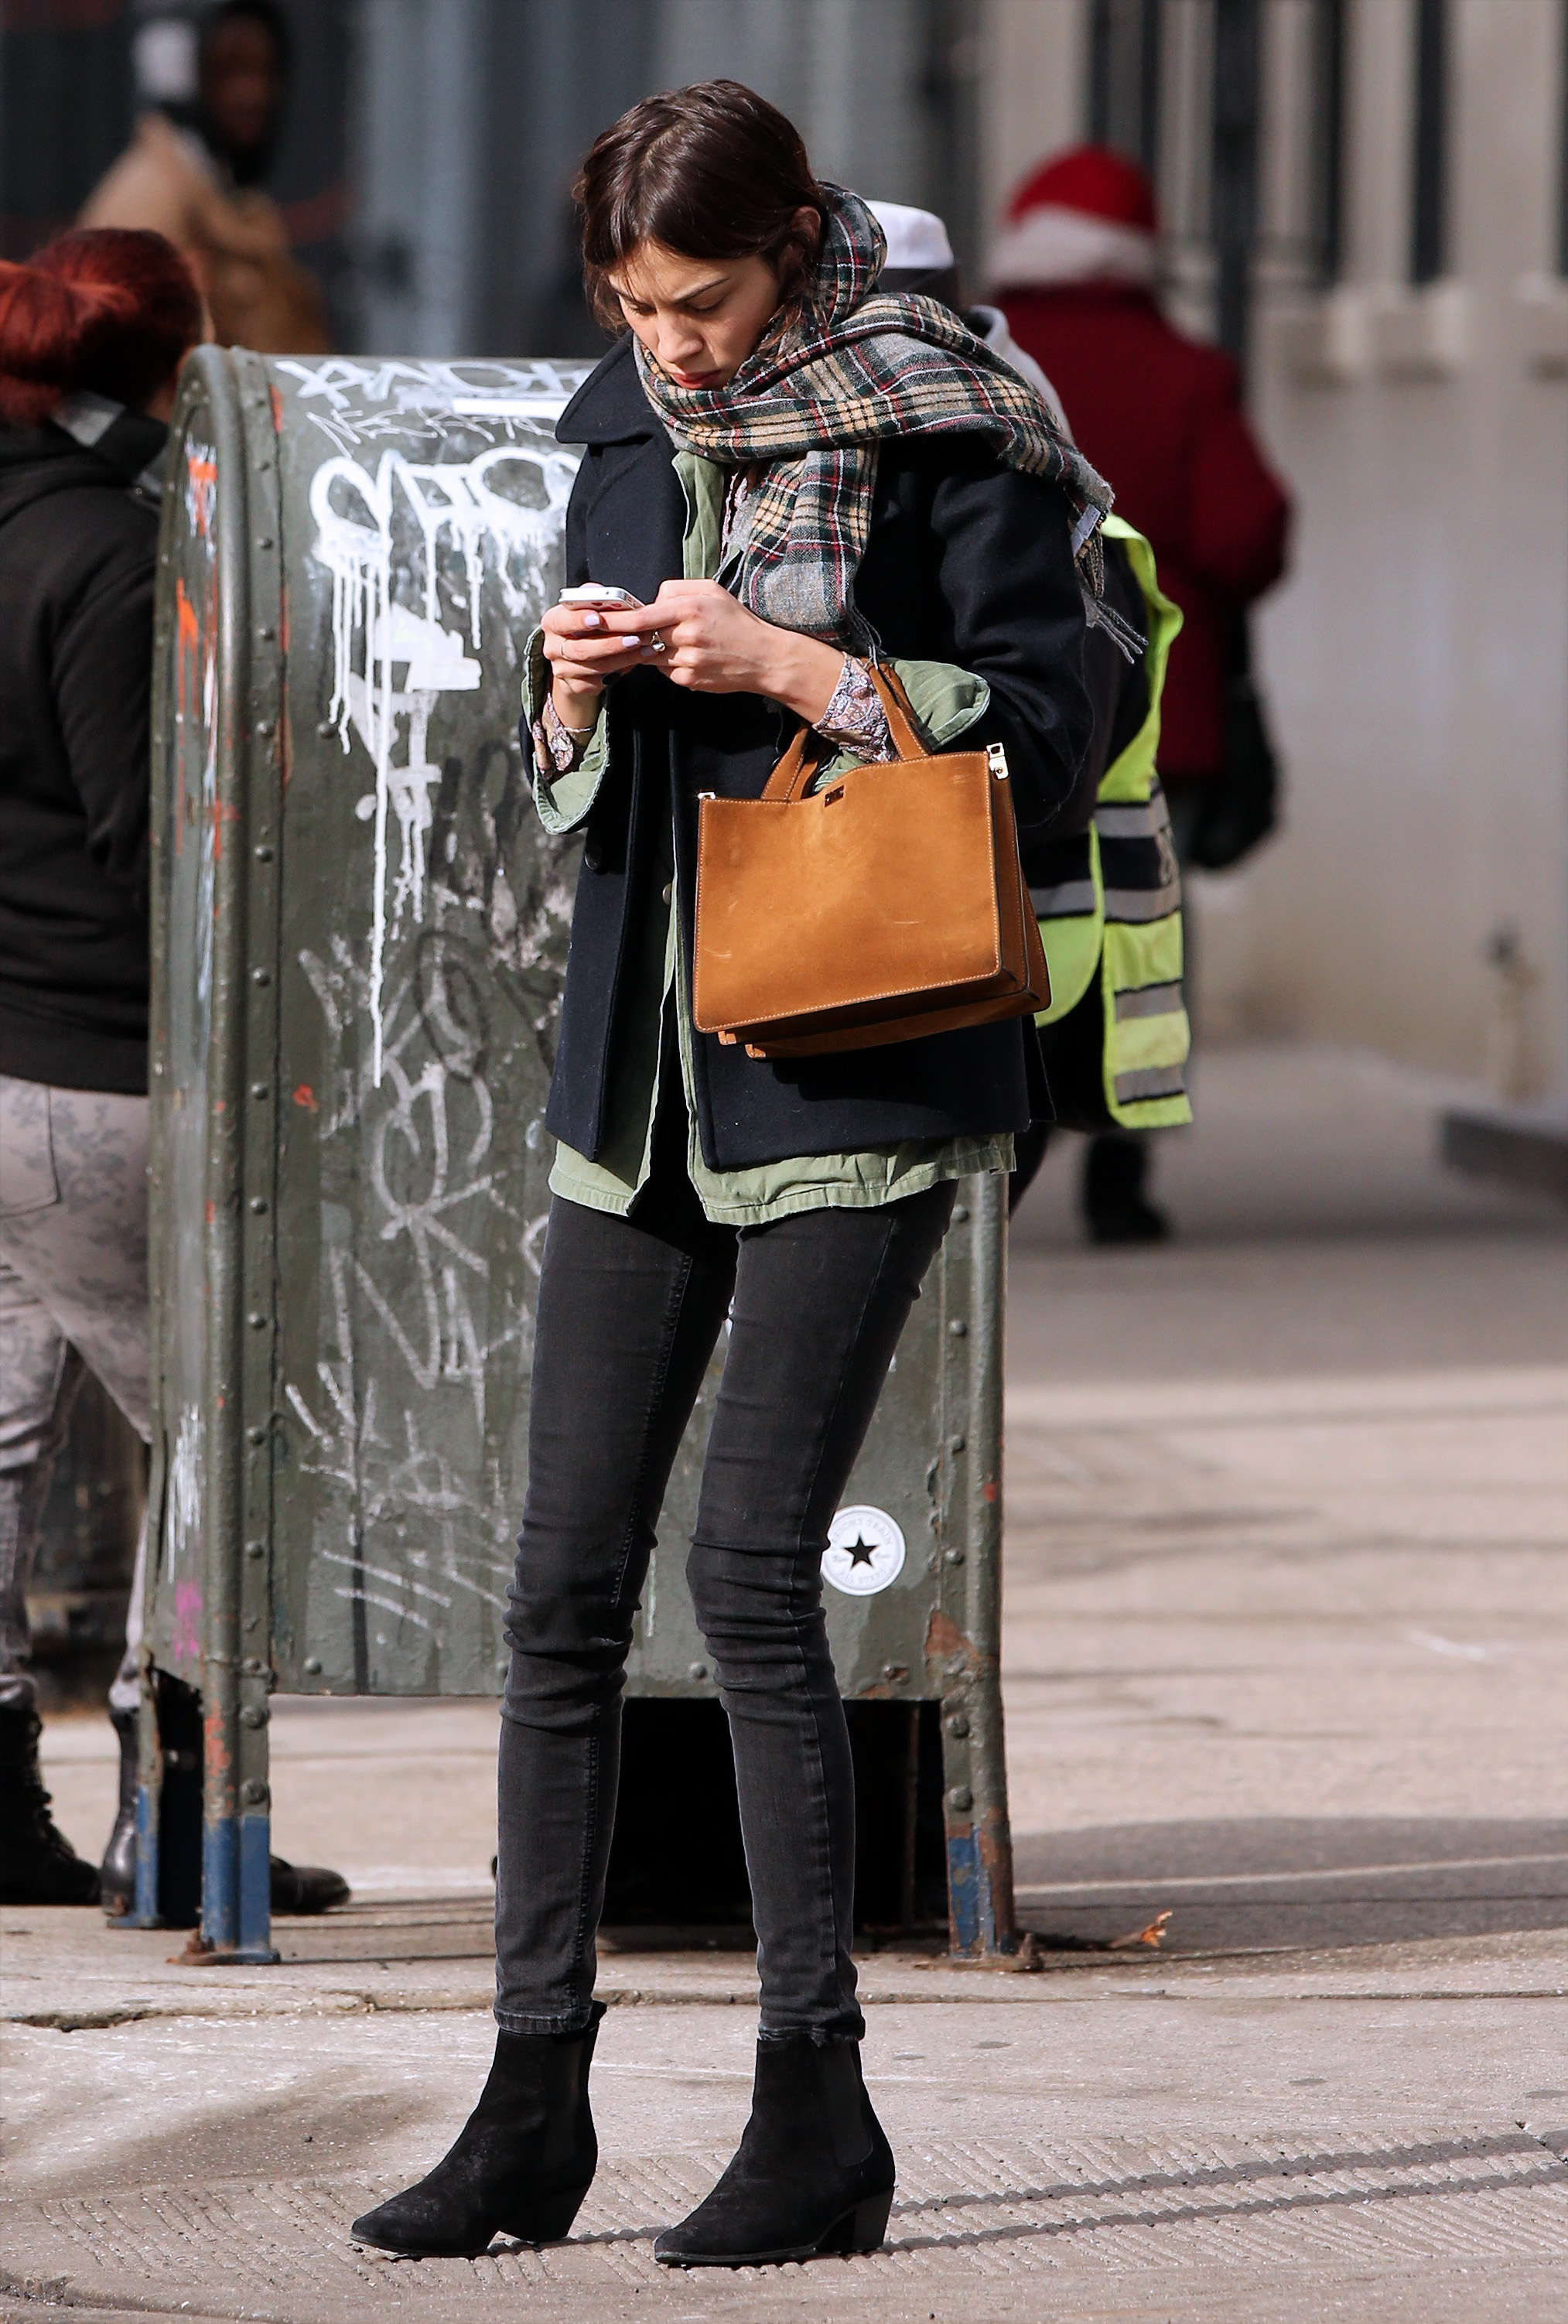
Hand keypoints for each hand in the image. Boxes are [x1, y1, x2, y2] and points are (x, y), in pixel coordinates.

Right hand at [541, 597, 648, 730]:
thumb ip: (596, 598)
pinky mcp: (575, 686)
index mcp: (552, 622)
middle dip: (611, 644)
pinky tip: (638, 660)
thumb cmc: (587, 625)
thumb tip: (612, 598)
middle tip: (636, 638)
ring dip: (624, 658)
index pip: (564, 621)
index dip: (580, 620)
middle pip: (581, 649)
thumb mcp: (587, 606)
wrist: (578, 655)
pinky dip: (622, 669)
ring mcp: (562, 670)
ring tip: (646, 648)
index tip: (599, 618)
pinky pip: (600, 680)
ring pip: (595, 667)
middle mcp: (552, 648)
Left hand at [594, 581, 844, 723]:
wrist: (764, 657)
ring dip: (654, 649)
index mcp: (688, 610)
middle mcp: (685, 636)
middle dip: (629, 636)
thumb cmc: (736, 620)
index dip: (614, 621)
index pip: (641, 617)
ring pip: (652, 656)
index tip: (593, 620)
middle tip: (612, 633)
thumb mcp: (711, 591)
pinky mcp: (689, 681)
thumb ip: (676, 589)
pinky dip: (669, 664)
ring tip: (679, 642)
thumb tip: (649, 598)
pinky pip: (666, 671)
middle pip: (642, 638)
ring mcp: (687, 662)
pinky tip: (691, 657)